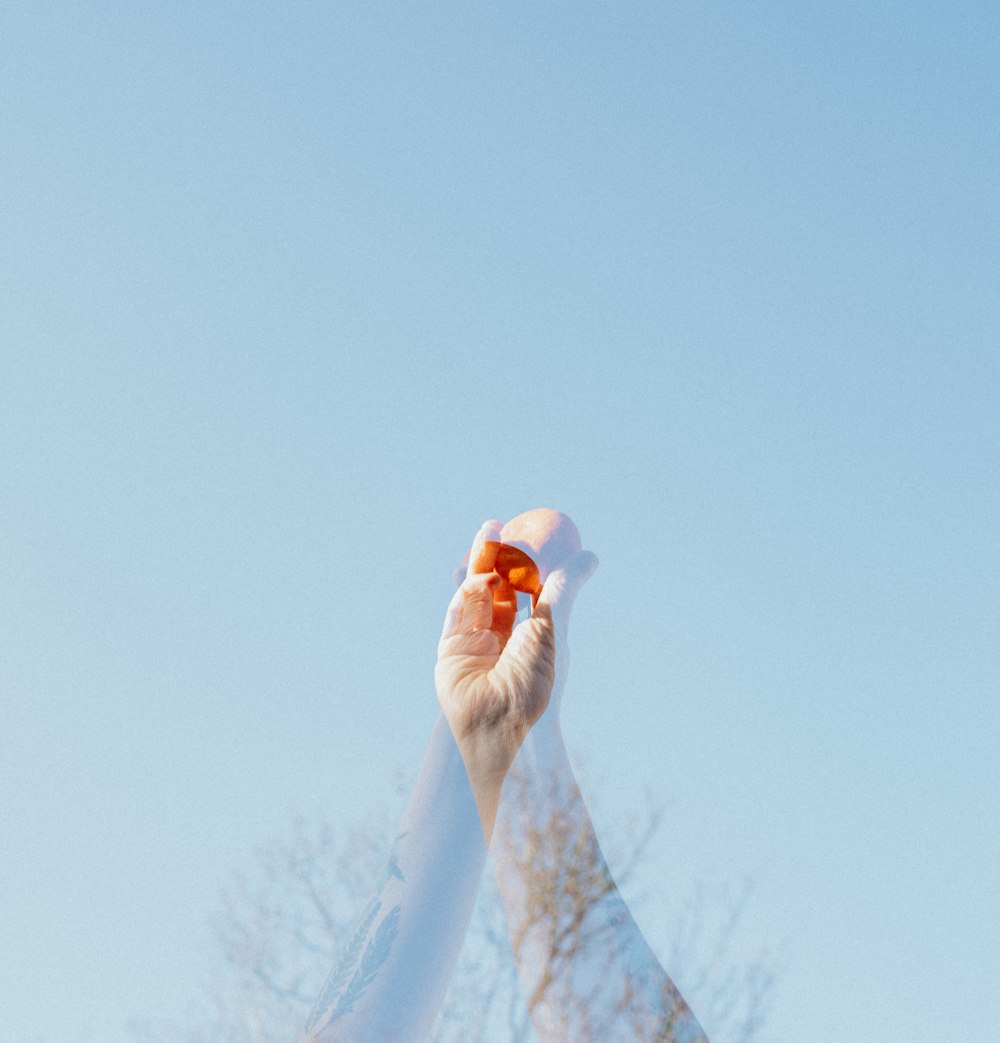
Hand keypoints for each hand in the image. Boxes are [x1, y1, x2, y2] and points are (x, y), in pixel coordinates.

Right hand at [436, 522, 555, 786]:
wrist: (500, 723)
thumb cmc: (533, 680)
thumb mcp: (552, 627)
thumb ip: (564, 588)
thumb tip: (589, 555)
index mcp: (530, 640)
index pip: (525, 594)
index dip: (523, 565)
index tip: (524, 535)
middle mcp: (501, 642)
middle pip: (495, 589)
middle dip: (493, 557)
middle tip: (495, 524)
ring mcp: (473, 646)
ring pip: (474, 596)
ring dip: (478, 565)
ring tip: (489, 535)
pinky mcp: (450, 651)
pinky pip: (456, 613)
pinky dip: (465, 590)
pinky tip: (479, 572)